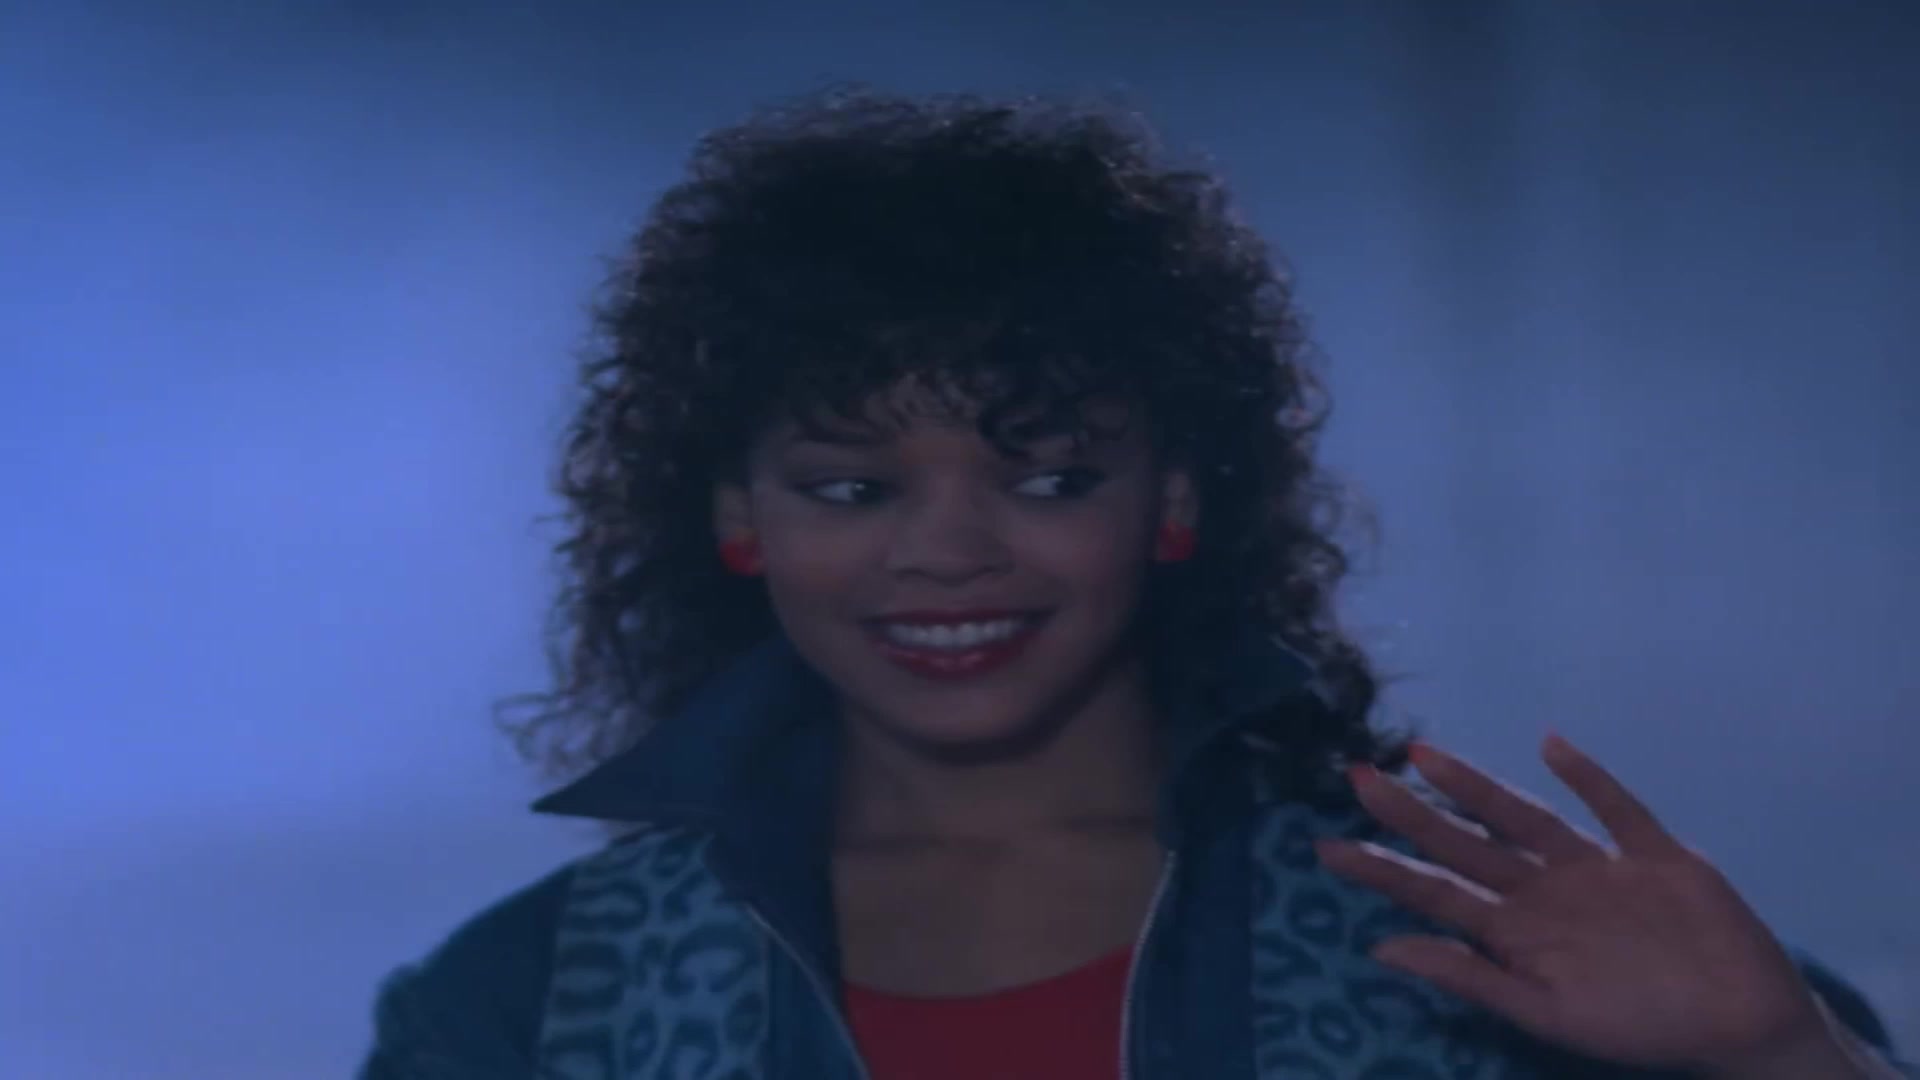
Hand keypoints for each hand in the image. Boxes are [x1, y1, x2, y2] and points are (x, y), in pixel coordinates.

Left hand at [1315, 734, 1840, 1074]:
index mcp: (1517, 932)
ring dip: (1475, 785)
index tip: (1325, 844)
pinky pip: (1615, 806)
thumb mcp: (1544, 1013)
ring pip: (1522, 816)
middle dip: (1412, 812)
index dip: (1383, 868)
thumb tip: (1381, 949)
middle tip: (1357, 776)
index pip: (1436, 892)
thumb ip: (1469, 977)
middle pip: (1466, 844)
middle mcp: (1545, 890)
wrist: (1742, 1025)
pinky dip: (1586, 775)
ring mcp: (1595, 867)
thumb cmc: (1642, 1027)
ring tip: (1422, 753)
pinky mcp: (1651, 851)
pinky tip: (1550, 745)